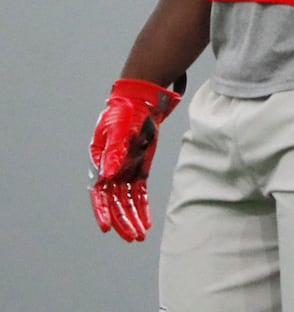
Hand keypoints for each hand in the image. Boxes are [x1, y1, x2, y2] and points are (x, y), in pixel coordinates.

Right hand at [88, 78, 181, 241]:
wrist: (141, 103)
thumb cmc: (125, 114)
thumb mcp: (118, 131)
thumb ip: (114, 152)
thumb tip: (108, 174)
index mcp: (100, 164)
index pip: (99, 194)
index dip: (102, 211)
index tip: (106, 227)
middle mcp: (110, 172)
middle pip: (115, 203)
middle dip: (122, 221)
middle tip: (132, 237)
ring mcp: (125, 173)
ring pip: (127, 202)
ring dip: (133, 219)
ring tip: (139, 236)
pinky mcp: (139, 171)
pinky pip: (139, 195)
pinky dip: (142, 209)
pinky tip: (146, 223)